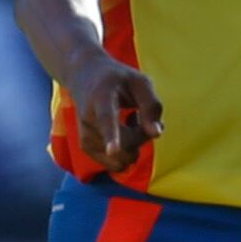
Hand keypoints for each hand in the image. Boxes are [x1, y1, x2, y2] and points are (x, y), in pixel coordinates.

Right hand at [62, 51, 164, 172]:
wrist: (84, 77)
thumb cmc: (118, 79)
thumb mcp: (140, 82)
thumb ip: (152, 105)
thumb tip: (156, 134)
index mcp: (101, 98)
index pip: (106, 119)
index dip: (112, 135)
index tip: (112, 150)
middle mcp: (89, 119)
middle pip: (127, 145)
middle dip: (142, 135)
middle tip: (139, 115)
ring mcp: (86, 137)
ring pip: (125, 158)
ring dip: (136, 145)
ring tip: (128, 122)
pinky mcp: (88, 149)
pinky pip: (119, 164)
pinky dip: (127, 152)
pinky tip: (122, 133)